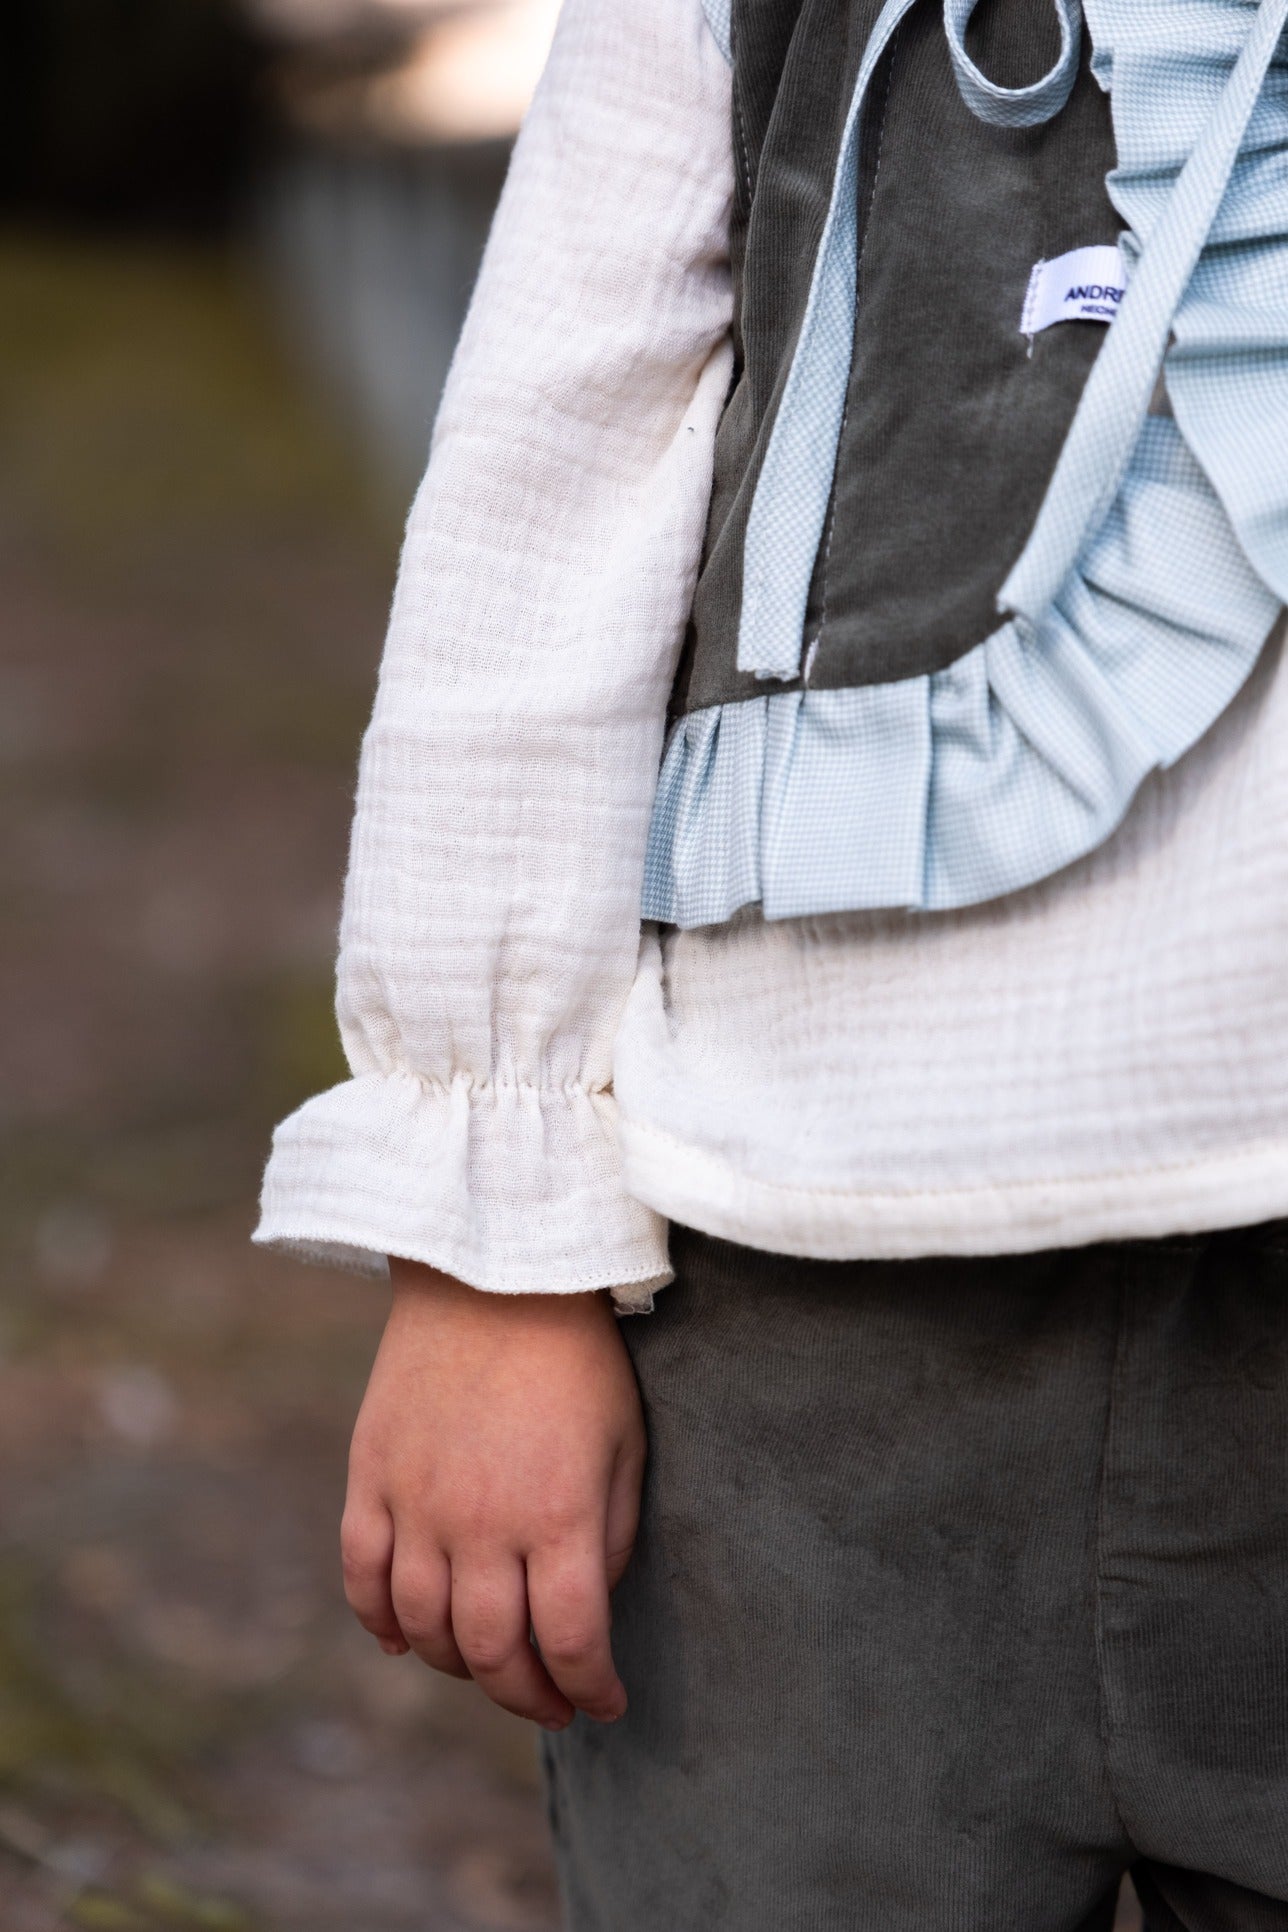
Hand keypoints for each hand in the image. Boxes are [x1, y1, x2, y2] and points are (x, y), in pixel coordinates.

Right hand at [341, 1261, 646, 1729]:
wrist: (494, 1273)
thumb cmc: (577, 1357)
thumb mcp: (627, 1442)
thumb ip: (613, 1535)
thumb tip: (585, 1609)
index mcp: (557, 1514)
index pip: (569, 1640)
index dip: (589, 1687)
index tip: (603, 1701)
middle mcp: (480, 1521)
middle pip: (492, 1651)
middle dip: (526, 1695)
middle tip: (549, 1703)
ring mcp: (416, 1501)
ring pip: (423, 1629)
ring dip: (457, 1667)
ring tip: (487, 1667)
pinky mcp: (370, 1476)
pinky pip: (362, 1577)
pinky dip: (379, 1622)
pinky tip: (403, 1640)